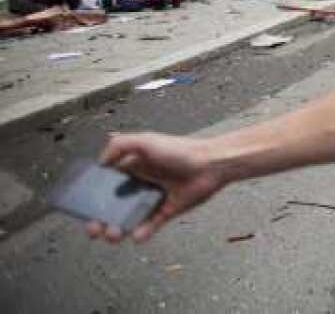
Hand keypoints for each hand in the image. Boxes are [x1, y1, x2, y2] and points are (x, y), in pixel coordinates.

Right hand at [86, 132, 224, 243]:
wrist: (211, 163)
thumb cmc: (179, 150)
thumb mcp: (145, 141)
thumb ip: (119, 145)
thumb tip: (100, 162)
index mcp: (131, 168)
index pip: (104, 186)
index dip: (91, 197)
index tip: (82, 208)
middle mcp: (139, 185)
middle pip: (111, 207)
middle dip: (98, 220)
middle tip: (94, 228)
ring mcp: (152, 200)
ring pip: (127, 220)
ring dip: (116, 230)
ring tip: (114, 233)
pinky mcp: (166, 212)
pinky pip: (149, 227)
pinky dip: (142, 233)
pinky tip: (138, 234)